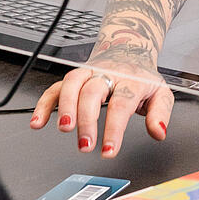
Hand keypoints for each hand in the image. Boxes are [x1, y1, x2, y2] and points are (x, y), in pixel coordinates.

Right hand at [30, 54, 171, 158]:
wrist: (129, 49)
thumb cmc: (141, 77)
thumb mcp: (160, 92)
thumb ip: (160, 113)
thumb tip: (159, 131)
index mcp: (130, 80)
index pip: (121, 103)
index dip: (114, 128)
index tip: (108, 151)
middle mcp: (106, 74)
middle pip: (92, 92)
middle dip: (86, 119)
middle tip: (85, 145)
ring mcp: (88, 74)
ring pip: (71, 84)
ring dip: (65, 106)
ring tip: (64, 129)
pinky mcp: (73, 78)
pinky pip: (55, 88)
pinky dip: (44, 104)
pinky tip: (38, 121)